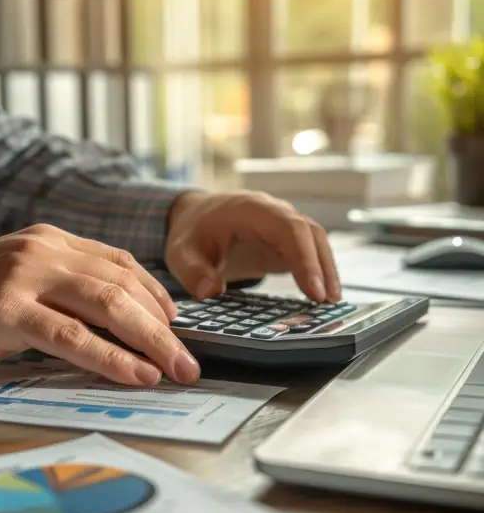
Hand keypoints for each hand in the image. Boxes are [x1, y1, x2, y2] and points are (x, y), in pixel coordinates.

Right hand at [0, 225, 200, 386]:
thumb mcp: (20, 282)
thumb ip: (63, 291)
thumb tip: (116, 324)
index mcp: (50, 240)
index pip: (119, 262)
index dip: (156, 295)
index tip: (176, 326)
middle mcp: (43, 249)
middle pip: (123, 285)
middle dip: (164, 327)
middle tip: (189, 361)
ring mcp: (25, 275)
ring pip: (107, 304)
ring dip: (151, 341)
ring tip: (176, 370)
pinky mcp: (6, 308)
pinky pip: (71, 335)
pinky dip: (110, 357)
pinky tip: (135, 373)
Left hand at [166, 191, 340, 302]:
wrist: (195, 218)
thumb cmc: (192, 233)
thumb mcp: (181, 253)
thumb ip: (193, 271)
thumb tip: (211, 291)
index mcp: (252, 209)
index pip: (289, 229)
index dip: (304, 258)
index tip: (313, 290)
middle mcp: (274, 212)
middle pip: (310, 233)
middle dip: (322, 267)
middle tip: (328, 301)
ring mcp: (283, 224)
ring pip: (316, 241)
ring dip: (326, 269)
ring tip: (331, 302)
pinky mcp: (286, 239)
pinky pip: (309, 251)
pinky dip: (318, 271)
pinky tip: (321, 297)